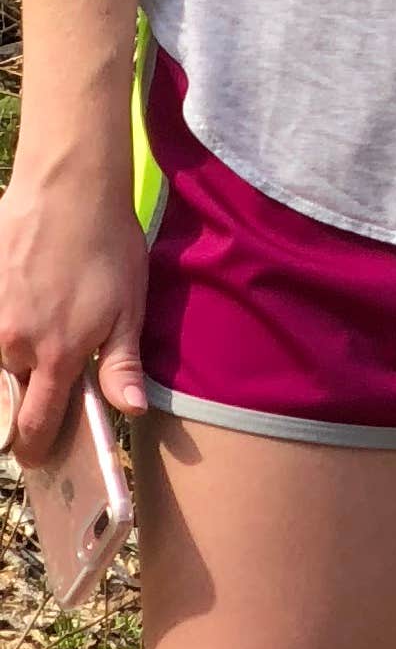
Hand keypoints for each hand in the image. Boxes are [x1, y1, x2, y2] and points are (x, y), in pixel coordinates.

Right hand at [0, 154, 150, 462]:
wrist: (67, 190)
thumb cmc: (107, 248)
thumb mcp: (128, 309)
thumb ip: (120, 365)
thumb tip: (128, 411)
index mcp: (55, 355)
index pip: (37, 424)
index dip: (36, 447)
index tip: (38, 458)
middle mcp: (11, 343)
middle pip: (11, 393)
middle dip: (24, 401)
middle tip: (43, 390)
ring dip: (11, 360)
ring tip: (37, 337)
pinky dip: (3, 326)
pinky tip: (22, 302)